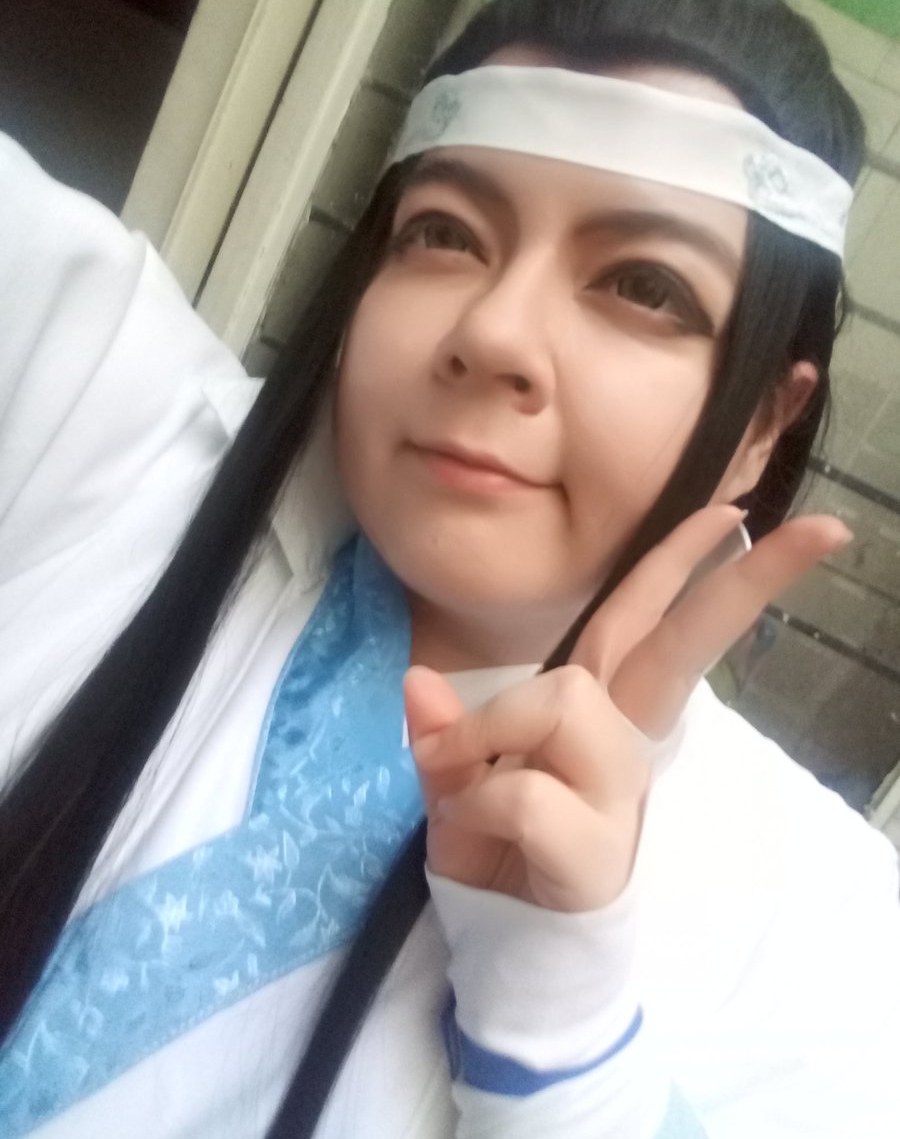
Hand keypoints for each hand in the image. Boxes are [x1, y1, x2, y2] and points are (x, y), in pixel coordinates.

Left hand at [406, 506, 850, 912]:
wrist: (511, 953)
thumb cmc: (496, 852)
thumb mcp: (456, 783)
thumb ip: (445, 732)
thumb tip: (419, 681)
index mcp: (601, 712)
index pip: (643, 620)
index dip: (681, 563)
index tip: (740, 510)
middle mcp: (623, 742)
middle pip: (678, 646)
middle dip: (740, 586)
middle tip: (819, 532)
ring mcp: (618, 794)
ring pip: (567, 699)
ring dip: (493, 726)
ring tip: (457, 769)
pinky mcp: (599, 851)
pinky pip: (522, 789)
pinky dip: (473, 795)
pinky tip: (469, 823)